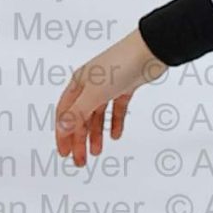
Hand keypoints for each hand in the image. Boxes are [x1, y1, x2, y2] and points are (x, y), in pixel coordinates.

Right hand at [54, 29, 167, 169]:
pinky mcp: (125, 87)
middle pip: (80, 117)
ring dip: (96, 134)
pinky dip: (115, 122)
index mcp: (78, 84)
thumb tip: (61, 129)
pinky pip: (116, 109)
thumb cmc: (120, 65)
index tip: (64, 153)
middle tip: (81, 161)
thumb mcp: (95, 93)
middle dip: (79, 140)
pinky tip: (115, 135)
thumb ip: (78, 113)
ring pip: (97, 115)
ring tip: (97, 152)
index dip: (63, 134)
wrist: (151, 51)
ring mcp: (108, 86)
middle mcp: (90, 85)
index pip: (64, 114)